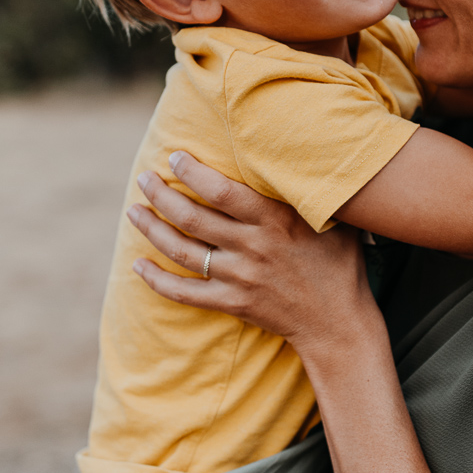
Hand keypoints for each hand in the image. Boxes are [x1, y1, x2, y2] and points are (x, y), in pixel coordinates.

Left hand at [127, 151, 372, 356]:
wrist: (339, 323)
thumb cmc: (339, 263)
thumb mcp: (333, 219)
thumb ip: (310, 189)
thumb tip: (303, 149)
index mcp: (275, 221)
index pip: (222, 191)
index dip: (192, 172)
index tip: (174, 157)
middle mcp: (253, 247)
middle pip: (192, 218)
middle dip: (161, 195)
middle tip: (143, 179)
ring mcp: (240, 278)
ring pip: (182, 251)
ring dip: (152, 229)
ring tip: (133, 210)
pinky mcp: (233, 303)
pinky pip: (185, 293)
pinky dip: (157, 280)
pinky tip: (138, 265)